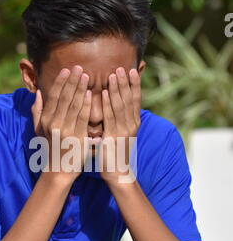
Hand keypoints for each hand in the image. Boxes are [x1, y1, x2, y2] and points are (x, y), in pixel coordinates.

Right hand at [31, 65, 91, 183]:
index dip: (61, 81)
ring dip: (80, 89)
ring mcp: (65, 130)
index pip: (54, 96)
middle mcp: (53, 123)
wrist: (59, 170)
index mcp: (45, 120)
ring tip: (86, 76)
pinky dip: (86, 105)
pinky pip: (82, 118)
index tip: (67, 69)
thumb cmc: (51, 148)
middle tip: (79, 67)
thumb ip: (37, 110)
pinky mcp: (76, 138)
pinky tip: (91, 94)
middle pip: (64, 98)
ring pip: (74, 105)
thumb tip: (38, 92)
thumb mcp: (39, 130)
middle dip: (72, 81)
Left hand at [99, 67, 140, 184]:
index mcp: (133, 123)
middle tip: (121, 67)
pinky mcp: (114, 137)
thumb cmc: (115, 153)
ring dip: (117, 89)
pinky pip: (110, 117)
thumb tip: (114, 104)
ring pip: (121, 105)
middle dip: (125, 82)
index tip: (132, 70)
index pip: (135, 99)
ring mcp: (124, 131)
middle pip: (129, 99)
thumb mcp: (119, 133)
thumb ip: (118, 119)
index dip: (134, 85)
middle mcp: (131, 125)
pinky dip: (107, 103)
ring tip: (113, 74)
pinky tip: (104, 92)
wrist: (117, 173)